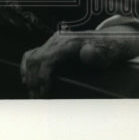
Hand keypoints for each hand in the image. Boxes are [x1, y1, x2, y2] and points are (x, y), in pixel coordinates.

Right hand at [21, 24, 138, 97]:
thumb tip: (86, 52)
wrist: (111, 40)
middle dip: (33, 81)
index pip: (45, 60)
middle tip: (37, 98)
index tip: (43, 94)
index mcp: (68, 43)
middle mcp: (58, 40)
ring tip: (34, 93)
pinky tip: (28, 80)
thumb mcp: (109, 54)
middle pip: (35, 60)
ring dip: (29, 76)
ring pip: (31, 57)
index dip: (41, 78)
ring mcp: (53, 41)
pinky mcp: (52, 45)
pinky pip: (33, 53)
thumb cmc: (109, 50)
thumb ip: (98, 55)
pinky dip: (27, 67)